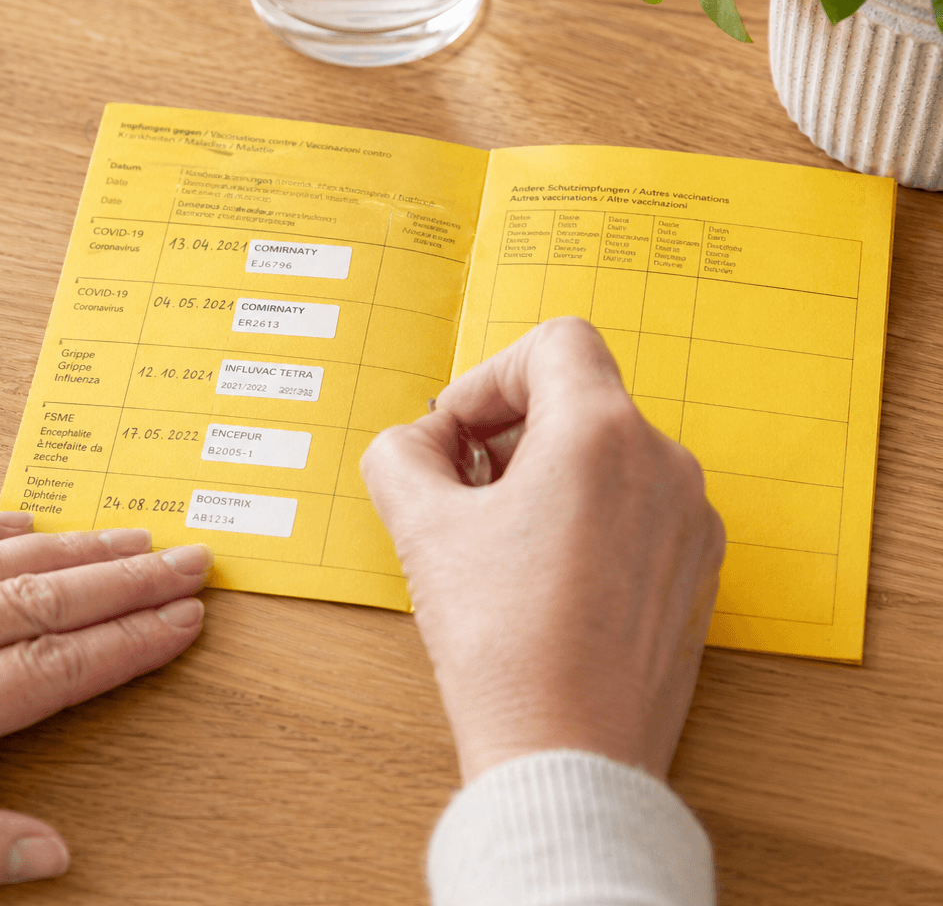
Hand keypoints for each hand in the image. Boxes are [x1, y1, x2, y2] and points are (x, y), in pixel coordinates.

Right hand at [360, 317, 724, 782]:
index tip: (456, 432)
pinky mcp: (697, 576)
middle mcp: (664, 466)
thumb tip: (417, 444)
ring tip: (494, 544)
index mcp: (602, 434)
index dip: (489, 375)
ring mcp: (691, 523)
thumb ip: (401, 455)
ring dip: (545, 478)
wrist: (568, 756)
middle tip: (458, 489)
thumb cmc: (502, 645)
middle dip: (509, 433)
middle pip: (581, 401)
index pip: (556, 343)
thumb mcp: (421, 529)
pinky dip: (585, 521)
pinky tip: (540, 581)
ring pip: (609, 459)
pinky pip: (637, 513)